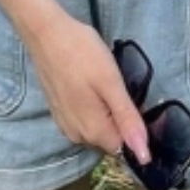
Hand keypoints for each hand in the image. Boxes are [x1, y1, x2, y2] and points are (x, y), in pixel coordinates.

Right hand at [26, 11, 150, 163]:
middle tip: (119, 85)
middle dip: (120, 118)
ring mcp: (65, 124)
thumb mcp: (111, 82)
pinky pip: (84, 119)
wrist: (45, 32)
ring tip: (104, 81)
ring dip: (107, 111)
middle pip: (111, 138)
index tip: (136, 101)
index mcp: (93, 132)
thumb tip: (144, 157)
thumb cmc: (82, 53)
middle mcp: (77, 136)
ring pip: (98, 128)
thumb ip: (128, 119)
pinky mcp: (59, 112)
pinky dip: (93, 107)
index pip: (125, 148)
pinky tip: (90, 83)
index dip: (136, 127)